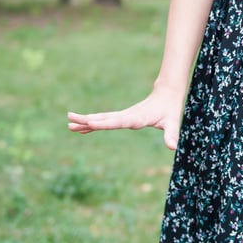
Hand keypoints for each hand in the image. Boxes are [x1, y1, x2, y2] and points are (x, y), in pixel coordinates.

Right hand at [67, 84, 183, 149]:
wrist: (167, 94)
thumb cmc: (170, 110)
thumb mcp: (173, 122)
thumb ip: (172, 135)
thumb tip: (173, 147)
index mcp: (136, 118)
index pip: (117, 122)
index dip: (103, 123)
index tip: (89, 123)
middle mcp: (126, 116)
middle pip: (104, 118)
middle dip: (87, 120)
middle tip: (69, 120)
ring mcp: (123, 116)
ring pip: (102, 119)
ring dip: (86, 122)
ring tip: (69, 125)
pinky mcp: (123, 117)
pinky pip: (105, 121)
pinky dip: (93, 124)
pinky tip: (83, 129)